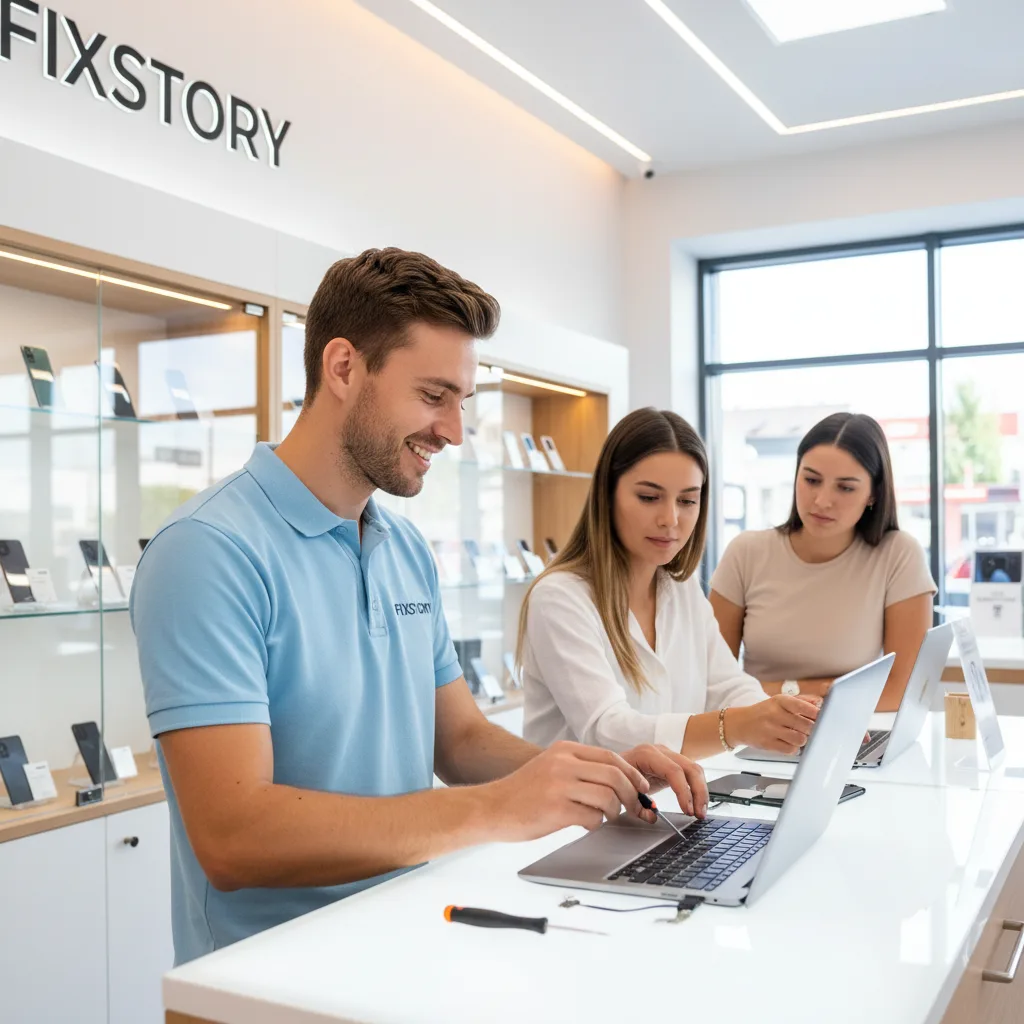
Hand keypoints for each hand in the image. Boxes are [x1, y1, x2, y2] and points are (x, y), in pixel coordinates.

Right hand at [484, 741, 650, 841]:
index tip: (641, 788)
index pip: (611, 756)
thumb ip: (579, 768)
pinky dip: (596, 823)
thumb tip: (618, 782)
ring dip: (614, 811)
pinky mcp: (556, 809)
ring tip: (607, 818)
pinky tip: (586, 824)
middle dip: (632, 795)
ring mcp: (559, 785)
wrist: (491, 807)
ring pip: (608, 796)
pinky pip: (592, 816)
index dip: (632, 774)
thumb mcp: (551, 767)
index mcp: (564, 750)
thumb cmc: (523, 793)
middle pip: (615, 775)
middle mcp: (563, 763)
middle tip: (635, 809)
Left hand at [620, 743, 707, 818]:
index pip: (673, 770)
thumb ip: (636, 805)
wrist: (611, 768)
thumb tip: (653, 816)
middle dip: (698, 793)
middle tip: (698, 814)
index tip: (687, 810)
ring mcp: (668, 755)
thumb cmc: (615, 778)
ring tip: (700, 813)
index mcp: (646, 754)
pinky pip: (691, 774)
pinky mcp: (673, 763)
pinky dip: (697, 790)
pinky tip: (697, 805)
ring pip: (694, 770)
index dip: (683, 791)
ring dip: (701, 792)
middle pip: (690, 768)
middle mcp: (660, 751)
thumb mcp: (622, 792)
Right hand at [726, 695, 818, 754]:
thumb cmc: (763, 712)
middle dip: (811, 729)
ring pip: (800, 739)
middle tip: (809, 729)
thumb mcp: (779, 701)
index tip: (822, 717)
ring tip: (797, 736)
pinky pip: (791, 750)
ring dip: (802, 739)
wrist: (739, 724)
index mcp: (779, 701)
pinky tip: (789, 743)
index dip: (816, 713)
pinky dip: (794, 748)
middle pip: (806, 725)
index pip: (802, 706)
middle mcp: (774, 714)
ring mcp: (770, 730)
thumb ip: (801, 701)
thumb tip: (820, 702)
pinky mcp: (768, 744)